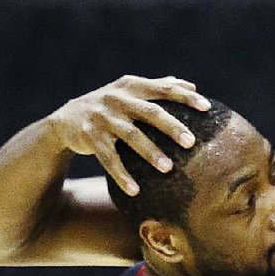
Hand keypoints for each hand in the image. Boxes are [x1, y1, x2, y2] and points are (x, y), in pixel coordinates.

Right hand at [46, 75, 210, 194]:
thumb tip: (190, 84)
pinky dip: (121, 174)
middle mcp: (118, 98)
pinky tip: (135, 191)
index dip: (185, 97)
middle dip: (171, 127)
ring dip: (150, 152)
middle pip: (150, 112)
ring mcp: (103, 117)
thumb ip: (158, 87)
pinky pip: (108, 158)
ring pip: (130, 135)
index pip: (164, 89)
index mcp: (132, 87)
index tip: (207, 108)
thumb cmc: (109, 107)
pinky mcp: (89, 136)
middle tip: (191, 143)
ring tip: (168, 168)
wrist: (67, 120)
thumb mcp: (129, 92)